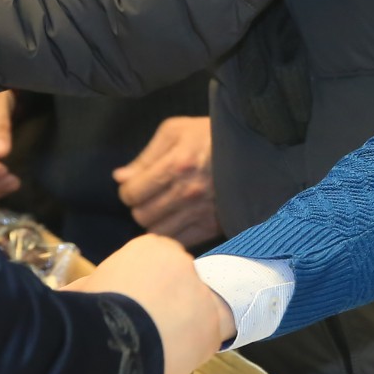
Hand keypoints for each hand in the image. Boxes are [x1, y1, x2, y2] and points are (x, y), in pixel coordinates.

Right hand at [69, 233, 220, 373]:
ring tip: (158, 349)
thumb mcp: (84, 290)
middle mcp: (182, 261)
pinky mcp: (213, 322)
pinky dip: (193, 349)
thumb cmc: (91, 308)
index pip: (160, 266)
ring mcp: (201, 291)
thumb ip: (92, 287)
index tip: (137, 310)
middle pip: (180, 286)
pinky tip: (172, 358)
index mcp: (151, 247)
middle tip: (149, 332)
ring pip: (197, 311)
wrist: (115, 334)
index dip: (150, 291)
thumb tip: (73, 295)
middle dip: (169, 306)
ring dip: (183, 327)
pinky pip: (208, 337)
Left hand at [114, 115, 219, 248]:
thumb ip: (145, 157)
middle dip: (140, 207)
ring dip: (155, 223)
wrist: (253, 147)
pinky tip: (178, 221)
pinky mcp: (214, 226)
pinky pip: (181, 242)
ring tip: (164, 210)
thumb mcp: (175, 131)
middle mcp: (187, 192)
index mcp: (175, 165)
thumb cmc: (210, 134)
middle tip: (150, 198)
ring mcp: (202, 211)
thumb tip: (120, 178)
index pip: (132, 194)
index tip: (137, 186)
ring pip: (158, 233)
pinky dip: (174, 235)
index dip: (129, 190)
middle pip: (142, 216)